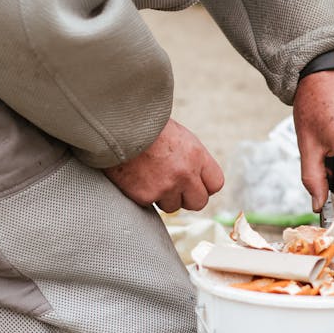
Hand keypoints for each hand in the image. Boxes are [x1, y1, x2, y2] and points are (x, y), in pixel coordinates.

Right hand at [104, 119, 224, 212]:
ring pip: (172, 207)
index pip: (215, 184)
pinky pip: (150, 205)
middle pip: (198, 202)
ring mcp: (165, 187)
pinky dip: (143, 195)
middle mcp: (185, 174)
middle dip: (186, 197)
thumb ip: (191, 159)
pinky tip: (136, 177)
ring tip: (150, 176)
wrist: (118, 126)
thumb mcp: (179, 137)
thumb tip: (196, 178)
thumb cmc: (147, 127)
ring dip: (163, 197)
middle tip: (173, 186)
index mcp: (196, 156)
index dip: (203, 185)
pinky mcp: (145, 197)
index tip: (193, 182)